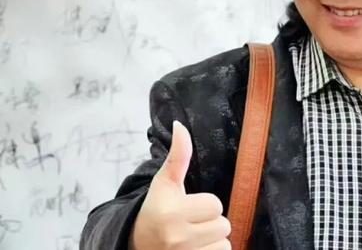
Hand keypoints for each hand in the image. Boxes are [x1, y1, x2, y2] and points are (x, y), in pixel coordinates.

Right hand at [129, 120, 230, 249]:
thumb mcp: (165, 183)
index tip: (188, 207)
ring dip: (213, 241)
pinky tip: (196, 249)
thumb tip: (180, 125)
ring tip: (193, 238)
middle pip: (223, 225)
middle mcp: (177, 238)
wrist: (135, 244)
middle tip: (191, 223)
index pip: (215, 205)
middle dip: (210, 223)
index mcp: (171, 213)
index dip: (205, 205)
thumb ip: (178, 155)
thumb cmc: (156, 210)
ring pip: (224, 243)